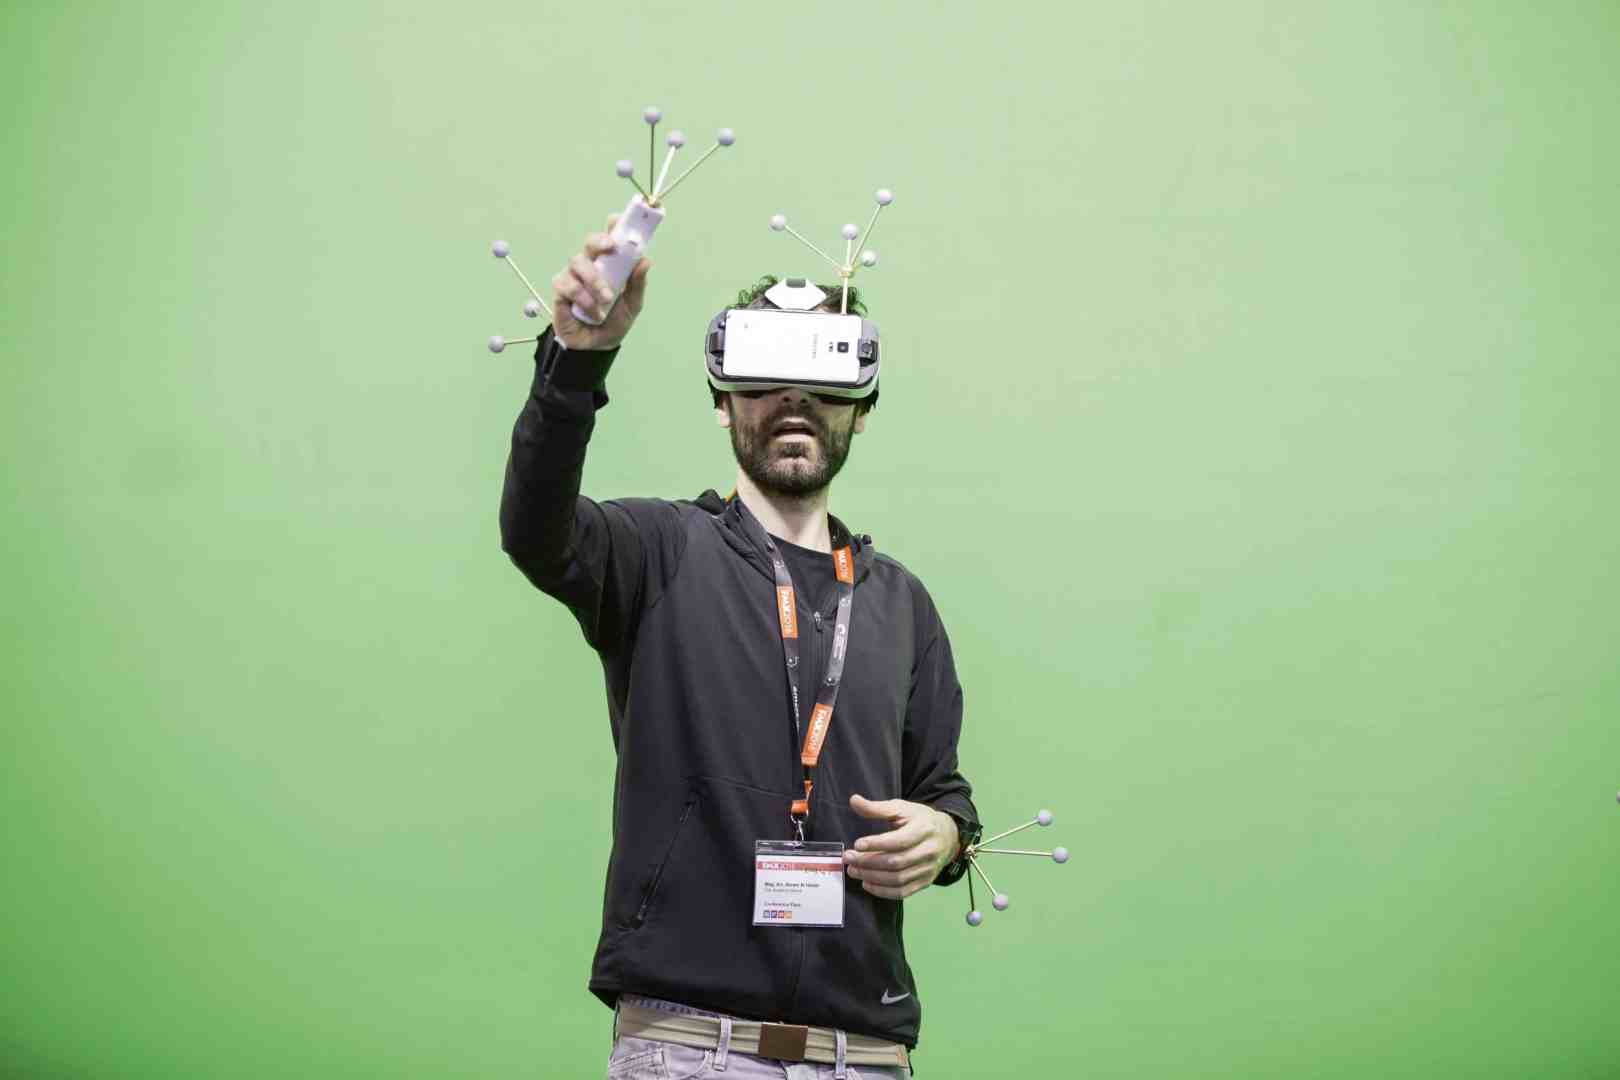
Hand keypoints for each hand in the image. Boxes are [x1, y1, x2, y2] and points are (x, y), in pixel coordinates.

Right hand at [551, 214, 650, 350]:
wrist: (598, 346)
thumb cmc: (614, 321)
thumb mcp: (632, 304)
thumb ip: (638, 283)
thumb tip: (645, 260)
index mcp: (608, 264)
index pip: (609, 238)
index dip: (613, 226)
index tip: (618, 219)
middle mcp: (589, 265)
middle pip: (589, 242)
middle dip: (599, 241)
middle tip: (611, 247)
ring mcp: (573, 276)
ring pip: (578, 263)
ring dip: (595, 281)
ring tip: (607, 301)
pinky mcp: (560, 290)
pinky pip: (568, 285)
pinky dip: (584, 299)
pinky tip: (593, 312)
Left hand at [843, 794, 960, 899]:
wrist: (947, 835)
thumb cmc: (919, 820)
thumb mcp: (901, 808)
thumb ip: (877, 807)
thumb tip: (853, 800)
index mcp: (924, 829)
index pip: (899, 841)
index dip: (877, 844)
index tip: (857, 844)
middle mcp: (929, 851)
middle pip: (896, 862)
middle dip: (869, 862)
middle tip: (848, 859)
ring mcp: (928, 869)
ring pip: (898, 879)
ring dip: (872, 877)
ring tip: (854, 871)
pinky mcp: (925, 882)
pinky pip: (903, 892)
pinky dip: (883, 892)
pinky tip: (867, 884)